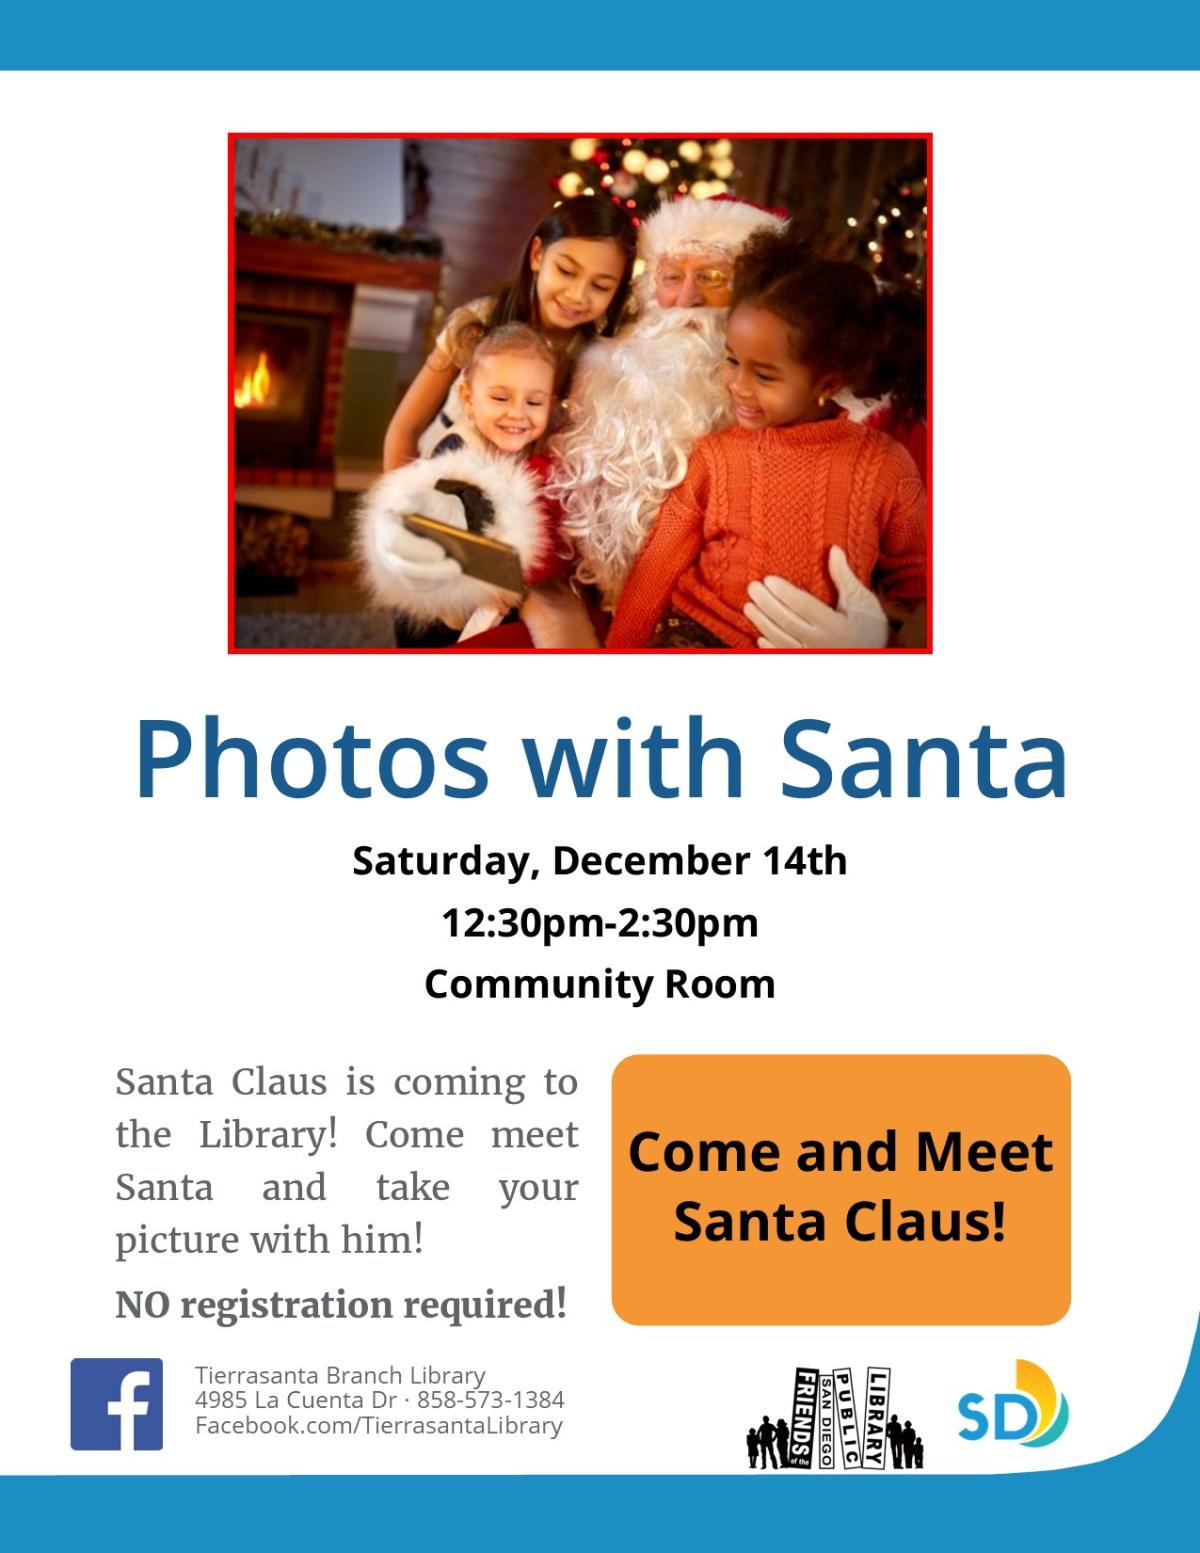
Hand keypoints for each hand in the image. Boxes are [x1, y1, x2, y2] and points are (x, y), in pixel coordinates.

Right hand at [374, 486, 465, 591]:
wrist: (442, 520)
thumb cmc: (434, 507)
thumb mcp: (429, 498)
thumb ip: (416, 500)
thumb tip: (402, 507)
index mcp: (386, 524)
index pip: (395, 542)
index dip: (417, 550)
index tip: (441, 552)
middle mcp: (385, 548)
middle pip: (403, 567)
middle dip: (432, 569)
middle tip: (457, 568)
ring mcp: (394, 566)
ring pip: (414, 581)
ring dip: (438, 577)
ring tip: (459, 570)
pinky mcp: (409, 579)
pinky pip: (422, 586)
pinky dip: (439, 582)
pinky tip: (454, 575)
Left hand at [744, 546, 888, 648]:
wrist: (876, 658)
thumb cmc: (870, 627)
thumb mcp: (861, 601)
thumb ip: (844, 577)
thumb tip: (834, 550)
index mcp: (834, 624)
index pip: (803, 606)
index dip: (784, 593)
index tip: (768, 580)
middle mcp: (821, 642)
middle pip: (786, 621)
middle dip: (767, 604)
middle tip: (752, 588)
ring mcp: (811, 655)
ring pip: (781, 639)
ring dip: (762, 623)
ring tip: (749, 606)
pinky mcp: (806, 664)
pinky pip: (784, 657)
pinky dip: (770, 647)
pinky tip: (760, 635)